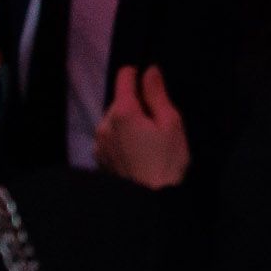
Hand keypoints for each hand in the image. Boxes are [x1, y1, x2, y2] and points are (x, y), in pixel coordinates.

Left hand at [93, 65, 189, 189]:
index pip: (125, 75)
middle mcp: (104, 123)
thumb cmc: (166, 160)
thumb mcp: (171, 123)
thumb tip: (149, 70)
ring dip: (127, 121)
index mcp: (123, 111)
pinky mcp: (98, 158)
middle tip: (156, 123)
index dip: (140, 75)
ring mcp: (99, 142)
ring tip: (146, 140)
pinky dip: (120, 137)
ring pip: (113, 118)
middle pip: (120, 99)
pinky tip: (135, 152)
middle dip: (136, 103)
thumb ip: (157, 94)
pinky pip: (109, 136)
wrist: (150, 201)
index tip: (154, 90)